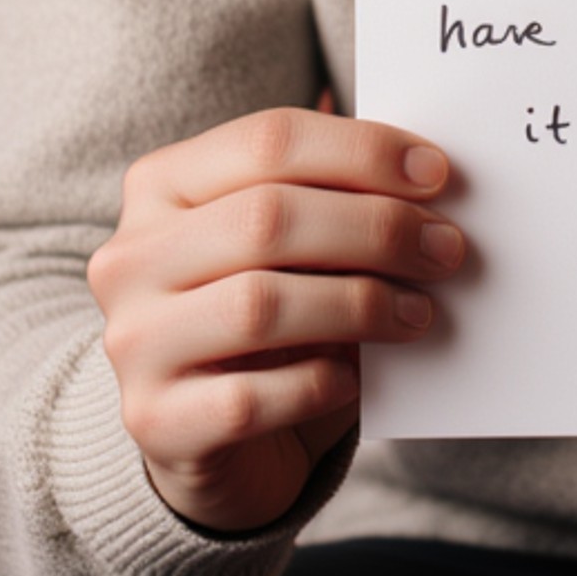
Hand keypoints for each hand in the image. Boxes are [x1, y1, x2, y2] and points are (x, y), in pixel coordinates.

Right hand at [87, 106, 466, 535]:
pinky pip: (250, 398)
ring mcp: (133, 341)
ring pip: (260, 304)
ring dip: (360, 304)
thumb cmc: (270, 313)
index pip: (269, 140)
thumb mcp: (291, 241)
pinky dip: (318, 384)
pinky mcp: (155, 422)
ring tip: (420, 312)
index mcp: (161, 184)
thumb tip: (427, 169)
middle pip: (267, 218)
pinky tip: (355, 378)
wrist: (212, 435)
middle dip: (376, 228)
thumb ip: (333, 194)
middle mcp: (130, 257)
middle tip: (446, 249)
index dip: (363, 151)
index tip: (438, 174)